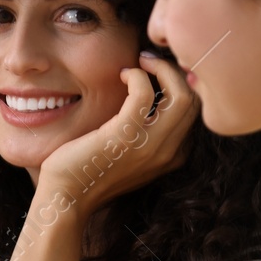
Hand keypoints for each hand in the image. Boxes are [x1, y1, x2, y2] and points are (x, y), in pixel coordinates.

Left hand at [34, 52, 199, 219]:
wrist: (65, 199)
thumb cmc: (88, 173)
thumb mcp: (127, 155)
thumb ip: (144, 135)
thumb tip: (146, 99)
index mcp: (171, 157)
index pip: (195, 113)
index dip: (182, 86)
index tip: (160, 72)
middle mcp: (167, 153)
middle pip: (194, 101)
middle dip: (176, 72)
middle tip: (150, 61)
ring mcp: (149, 146)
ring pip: (181, 95)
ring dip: (163, 69)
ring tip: (141, 62)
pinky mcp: (124, 136)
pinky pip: (144, 93)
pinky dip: (137, 75)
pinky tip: (123, 74)